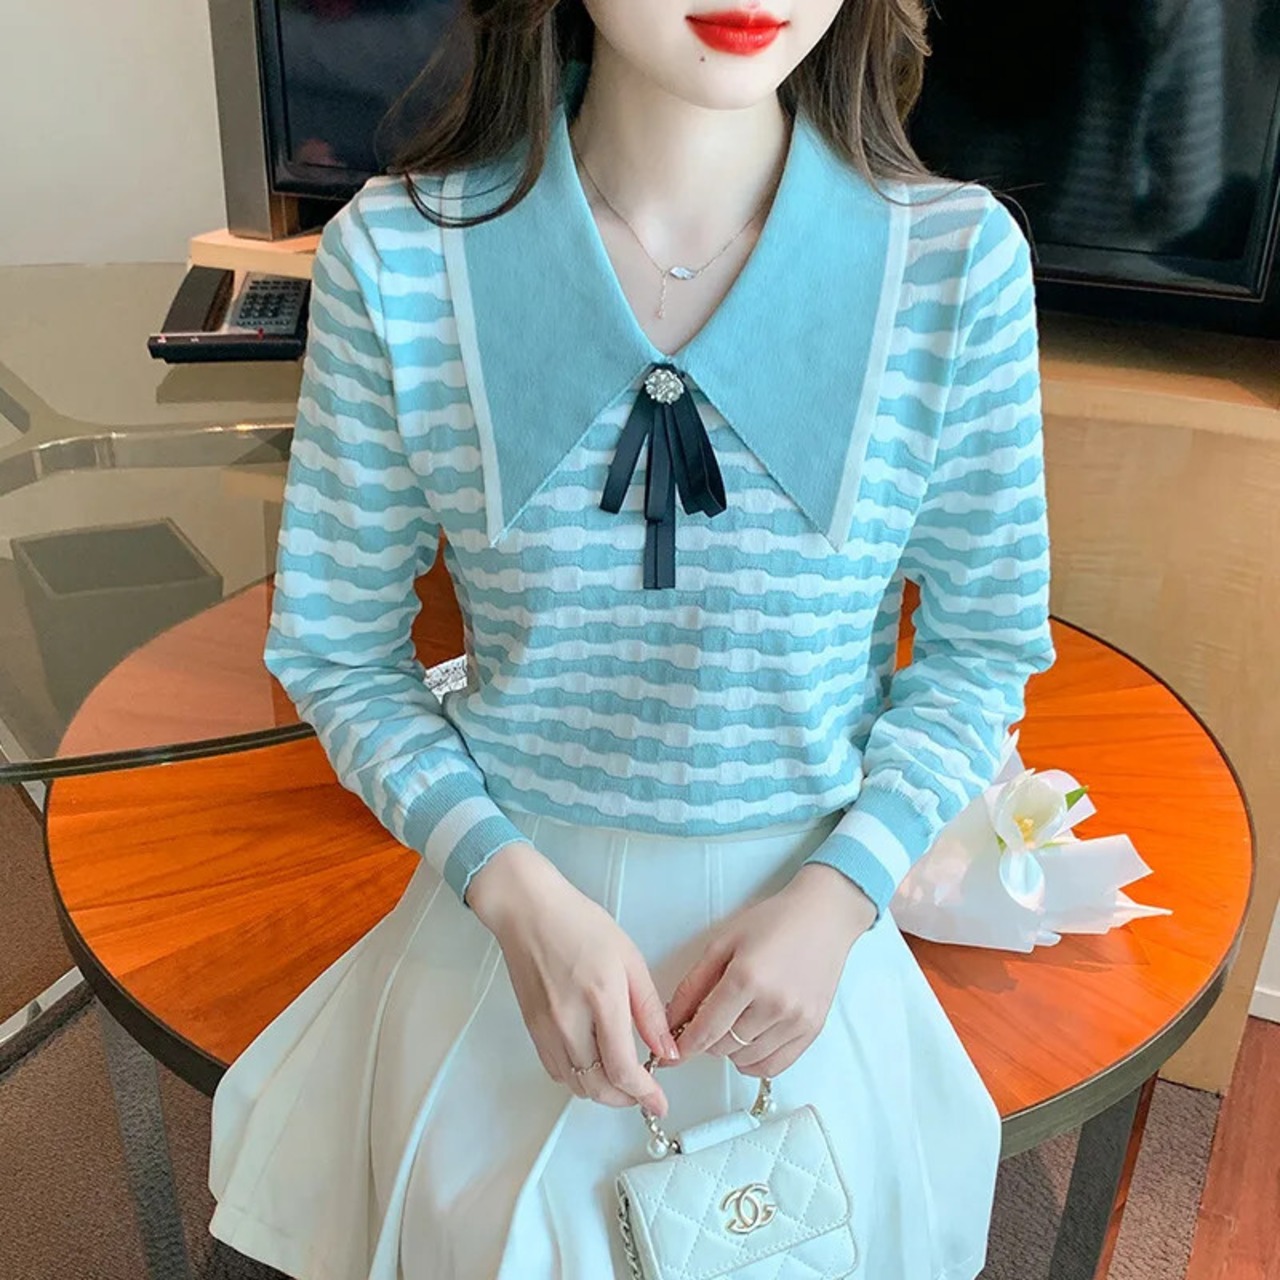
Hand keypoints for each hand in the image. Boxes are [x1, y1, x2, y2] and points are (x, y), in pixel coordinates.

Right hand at [466, 842, 679, 1114]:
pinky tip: (593, 1064)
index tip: (660, 1104)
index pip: (623, 1068)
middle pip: (598, 1087)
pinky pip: (557, 1072)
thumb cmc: (581, 925)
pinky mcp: (532, 1030)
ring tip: (622, 1079)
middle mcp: (570, 1021)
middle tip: (644, 1094)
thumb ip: (649, 1010)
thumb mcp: (630, 959)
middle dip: (626, 1099)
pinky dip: (578, 1079)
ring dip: (603, 1092)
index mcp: (602, 999)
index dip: (645, 1095)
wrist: (529, 913)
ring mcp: (547, 1029)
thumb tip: (666, 1051)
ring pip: (576, 1085)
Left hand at [664, 864, 877, 1077]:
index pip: (705, 1030)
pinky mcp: (812, 1029)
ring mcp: (796, 1020)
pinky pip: (774, 1066)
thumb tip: (671, 1021)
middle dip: (706, 1039)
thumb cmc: (773, 922)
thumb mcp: (723, 942)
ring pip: (746, 1059)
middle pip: (723, 1046)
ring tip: (732, 1021)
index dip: (682, 1046)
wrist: (822, 917)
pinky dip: (754, 1061)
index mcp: (746, 978)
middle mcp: (773, 1004)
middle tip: (706, 1019)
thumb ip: (693, 984)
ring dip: (730, 1049)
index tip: (669, 1053)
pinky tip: (748, 1042)